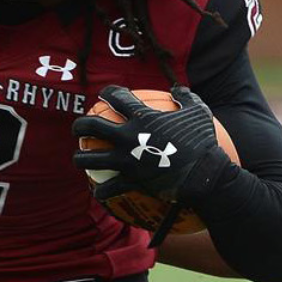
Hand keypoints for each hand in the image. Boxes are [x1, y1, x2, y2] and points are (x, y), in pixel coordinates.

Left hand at [73, 85, 228, 204]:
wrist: (203, 175)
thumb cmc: (203, 143)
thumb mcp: (199, 113)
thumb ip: (186, 98)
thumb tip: (177, 89)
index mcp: (142, 117)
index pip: (116, 97)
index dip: (108, 93)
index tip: (105, 95)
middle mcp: (128, 137)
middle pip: (91, 126)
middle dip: (79, 126)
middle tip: (78, 129)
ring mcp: (127, 160)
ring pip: (89, 159)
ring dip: (80, 159)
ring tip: (79, 159)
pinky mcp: (130, 181)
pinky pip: (107, 188)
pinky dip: (102, 192)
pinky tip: (99, 193)